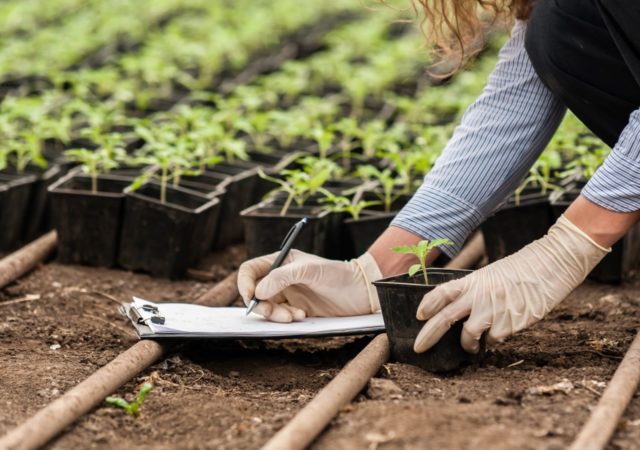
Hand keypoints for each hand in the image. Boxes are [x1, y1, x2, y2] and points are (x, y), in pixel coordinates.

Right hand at [237, 250, 381, 321]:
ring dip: (276, 315)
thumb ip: (281, 277)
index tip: (251, 297)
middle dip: (262, 305)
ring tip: (294, 316)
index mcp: (280, 262)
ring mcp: (288, 294)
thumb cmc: (338, 274)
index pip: (251, 271)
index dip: (245, 284)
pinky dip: (287, 319)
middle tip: (274, 313)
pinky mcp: (297, 309)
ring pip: (268, 308)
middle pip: (256, 293)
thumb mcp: (309, 270)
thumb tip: (258, 292)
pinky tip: (302, 316)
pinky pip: (281, 317)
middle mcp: (280, 278)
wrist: (361, 292)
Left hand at [414, 215, 609, 353]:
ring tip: (471, 346)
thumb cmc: (521, 270)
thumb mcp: (491, 275)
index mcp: (473, 281)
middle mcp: (479, 295)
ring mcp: (495, 310)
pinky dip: (493, 341)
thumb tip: (459, 311)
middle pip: (446, 318)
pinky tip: (500, 333)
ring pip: (468, 335)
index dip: (427, 304)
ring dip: (467, 344)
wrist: (551, 265)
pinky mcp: (511, 323)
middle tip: (419, 347)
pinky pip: (493, 339)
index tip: (419, 316)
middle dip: (428, 335)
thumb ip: (474, 291)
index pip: (442, 292)